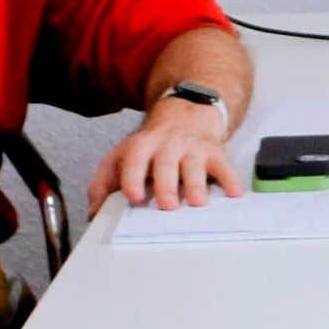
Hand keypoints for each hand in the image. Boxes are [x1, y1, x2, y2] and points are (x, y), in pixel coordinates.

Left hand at [98, 96, 240, 210]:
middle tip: (167, 205)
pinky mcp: (214, 153)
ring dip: (195, 183)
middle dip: (166, 183)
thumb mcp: (123, 156)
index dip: (132, 176)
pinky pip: (223, 166)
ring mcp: (192, 148)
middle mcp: (167, 146)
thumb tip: (95, 212)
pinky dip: (230, 179)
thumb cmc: (152, 147)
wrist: (186, 115)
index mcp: (141, 147)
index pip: (134, 159)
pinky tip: (233, 193)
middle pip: (165, 163)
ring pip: (194, 165)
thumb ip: (104, 183)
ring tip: (197, 202)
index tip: (132, 195)